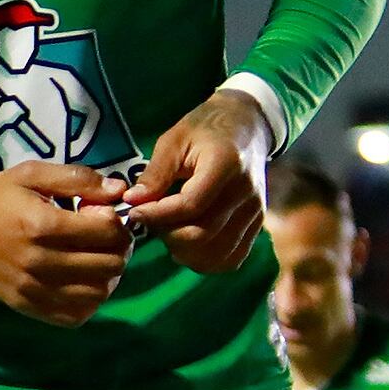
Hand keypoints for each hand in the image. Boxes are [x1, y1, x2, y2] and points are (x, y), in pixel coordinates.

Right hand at [0, 163, 129, 325]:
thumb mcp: (30, 174)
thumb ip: (76, 178)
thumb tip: (118, 190)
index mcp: (43, 224)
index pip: (108, 231)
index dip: (117, 221)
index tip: (102, 215)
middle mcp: (40, 260)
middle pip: (109, 264)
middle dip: (118, 249)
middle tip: (104, 239)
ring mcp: (32, 288)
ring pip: (98, 293)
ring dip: (107, 277)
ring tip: (96, 261)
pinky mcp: (24, 305)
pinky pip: (73, 316)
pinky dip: (88, 302)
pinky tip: (81, 284)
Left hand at [124, 88, 268, 270]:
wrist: (246, 129)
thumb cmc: (205, 130)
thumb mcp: (174, 141)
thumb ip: (155, 173)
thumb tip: (131, 201)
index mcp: (225, 165)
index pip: (190, 205)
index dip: (157, 215)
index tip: (134, 211)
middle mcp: (245, 193)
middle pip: (202, 234)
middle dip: (166, 234)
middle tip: (152, 220)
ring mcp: (255, 212)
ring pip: (216, 252)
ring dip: (184, 251)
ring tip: (168, 231)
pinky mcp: (257, 224)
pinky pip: (232, 258)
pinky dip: (205, 260)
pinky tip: (187, 245)